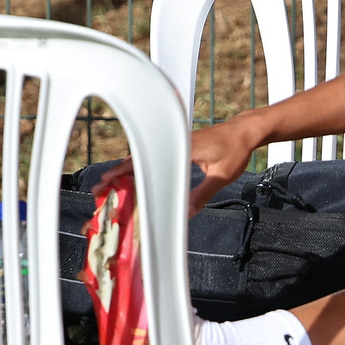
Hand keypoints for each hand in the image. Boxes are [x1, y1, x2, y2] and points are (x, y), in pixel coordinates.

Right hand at [90, 115, 260, 215]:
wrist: (245, 131)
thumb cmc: (236, 150)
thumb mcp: (221, 175)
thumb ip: (202, 194)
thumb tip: (185, 214)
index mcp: (182, 148)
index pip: (146, 160)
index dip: (125, 171)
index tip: (108, 180)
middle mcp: (174, 143)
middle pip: (139, 158)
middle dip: (117, 173)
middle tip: (99, 188)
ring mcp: (175, 144)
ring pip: (145, 157)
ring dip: (127, 170)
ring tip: (110, 185)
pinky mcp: (179, 146)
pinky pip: (155, 156)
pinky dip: (142, 167)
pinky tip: (135, 178)